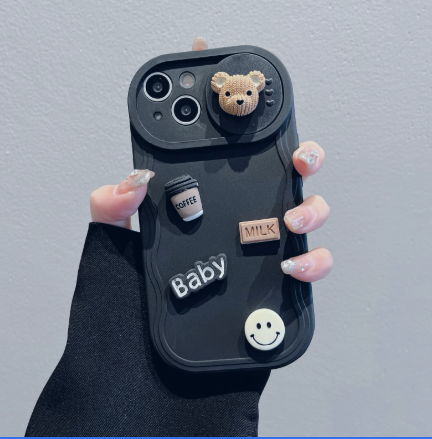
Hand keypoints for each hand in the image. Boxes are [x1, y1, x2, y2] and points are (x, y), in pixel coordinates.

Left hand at [90, 37, 331, 281]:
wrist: (146, 336)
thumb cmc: (134, 284)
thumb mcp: (119, 237)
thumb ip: (113, 206)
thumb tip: (128, 183)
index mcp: (209, 194)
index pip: (232, 149)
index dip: (240, 113)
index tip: (246, 88)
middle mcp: (242, 213)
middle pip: (287, 171)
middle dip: (304, 154)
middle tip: (296, 157)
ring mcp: (263, 242)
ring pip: (309, 211)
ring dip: (313, 207)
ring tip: (291, 219)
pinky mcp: (277, 277)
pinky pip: (312, 263)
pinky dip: (315, 261)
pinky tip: (294, 263)